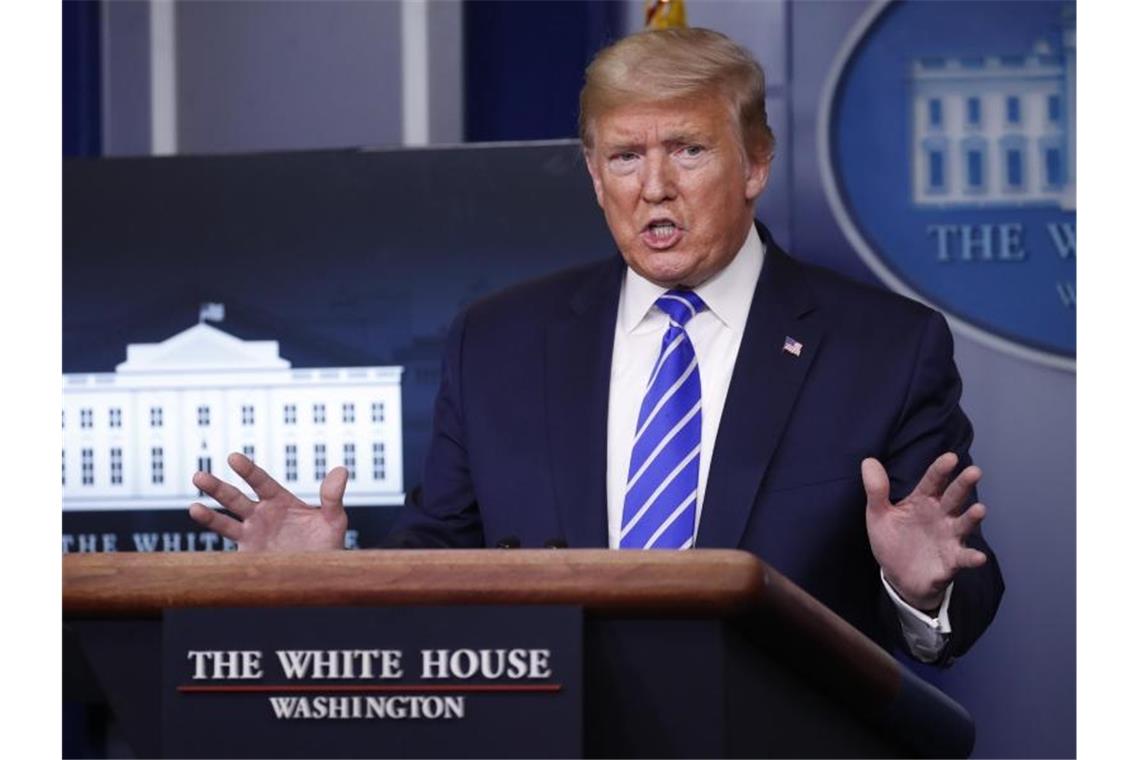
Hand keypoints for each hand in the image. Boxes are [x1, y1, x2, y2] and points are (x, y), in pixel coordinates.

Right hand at [188, 452, 348, 551]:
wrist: (320, 575)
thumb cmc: (328, 546)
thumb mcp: (334, 520)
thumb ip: (333, 497)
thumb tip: (341, 470)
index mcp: (281, 501)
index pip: (261, 482)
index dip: (248, 470)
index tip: (233, 458)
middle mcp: (262, 514)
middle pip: (236, 498)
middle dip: (218, 488)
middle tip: (198, 476)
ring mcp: (252, 534)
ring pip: (226, 519)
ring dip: (208, 512)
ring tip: (192, 504)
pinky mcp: (248, 553)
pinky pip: (229, 542)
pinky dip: (215, 535)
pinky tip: (201, 525)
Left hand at [863, 452, 987, 611]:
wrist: (898, 576)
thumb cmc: (892, 540)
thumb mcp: (878, 515)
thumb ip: (876, 490)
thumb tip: (868, 461)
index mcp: (922, 501)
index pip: (932, 481)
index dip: (940, 469)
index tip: (950, 457)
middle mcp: (940, 516)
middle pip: (953, 497)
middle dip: (963, 485)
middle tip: (974, 471)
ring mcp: (948, 537)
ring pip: (963, 524)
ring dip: (972, 517)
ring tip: (980, 509)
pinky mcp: (951, 561)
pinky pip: (963, 558)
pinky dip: (972, 557)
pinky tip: (978, 557)